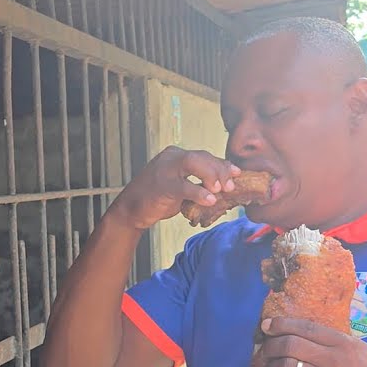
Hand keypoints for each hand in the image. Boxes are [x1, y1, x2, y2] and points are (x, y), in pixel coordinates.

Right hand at [110, 146, 240, 229]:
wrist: (130, 210)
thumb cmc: (156, 199)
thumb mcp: (178, 187)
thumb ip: (196, 183)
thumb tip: (222, 188)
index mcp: (175, 155)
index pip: (204, 155)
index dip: (222, 164)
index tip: (236, 173)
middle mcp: (170, 157)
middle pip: (201, 156)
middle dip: (219, 169)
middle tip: (230, 186)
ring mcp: (164, 169)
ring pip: (193, 162)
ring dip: (210, 175)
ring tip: (220, 190)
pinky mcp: (161, 184)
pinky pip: (184, 185)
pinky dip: (199, 192)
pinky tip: (210, 200)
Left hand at [255, 317, 366, 366]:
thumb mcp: (361, 351)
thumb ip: (337, 339)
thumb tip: (304, 330)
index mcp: (343, 344)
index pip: (306, 327)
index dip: (282, 324)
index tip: (267, 326)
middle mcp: (331, 360)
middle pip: (289, 344)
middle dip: (270, 346)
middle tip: (263, 351)